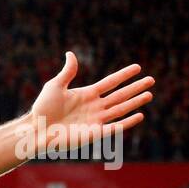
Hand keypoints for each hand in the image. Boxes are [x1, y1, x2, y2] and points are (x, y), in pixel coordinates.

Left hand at [26, 52, 153, 156]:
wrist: (36, 130)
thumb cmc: (42, 109)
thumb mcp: (55, 86)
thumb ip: (68, 72)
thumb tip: (71, 54)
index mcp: (87, 94)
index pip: (110, 82)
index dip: (124, 75)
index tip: (138, 67)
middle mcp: (94, 107)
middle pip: (120, 95)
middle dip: (135, 88)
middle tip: (151, 80)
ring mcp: (95, 120)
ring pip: (120, 109)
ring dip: (135, 102)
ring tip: (149, 94)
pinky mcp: (93, 134)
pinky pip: (114, 127)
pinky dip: (127, 122)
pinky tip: (139, 115)